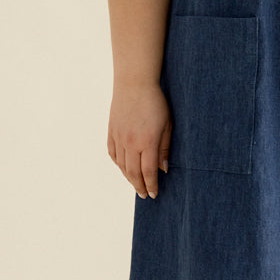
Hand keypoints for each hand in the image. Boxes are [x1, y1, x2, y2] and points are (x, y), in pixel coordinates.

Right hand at [107, 80, 171, 198]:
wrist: (134, 84)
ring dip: (129, 178)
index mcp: (147, 142)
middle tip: (144, 195)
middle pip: (133, 173)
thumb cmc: (156, 102)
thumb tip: (163, 169)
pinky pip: (113, 154)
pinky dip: (119, 164)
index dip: (151, 185)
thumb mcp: (167, 125)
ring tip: (136, 185)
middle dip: (139, 186)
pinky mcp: (111, 132)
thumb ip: (165, 148)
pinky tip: (124, 169)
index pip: (148, 171)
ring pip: (122, 165)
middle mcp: (130, 143)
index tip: (154, 194)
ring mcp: (119, 138)